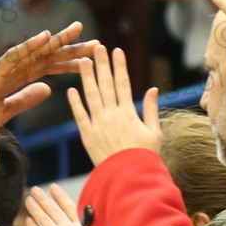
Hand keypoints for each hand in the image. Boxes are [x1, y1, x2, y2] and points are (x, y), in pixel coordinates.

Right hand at [0, 23, 96, 144]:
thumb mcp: (3, 113)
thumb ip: (24, 99)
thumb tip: (49, 89)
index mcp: (12, 81)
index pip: (45, 68)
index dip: (67, 63)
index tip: (90, 58)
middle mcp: (7, 71)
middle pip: (44, 57)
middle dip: (69, 49)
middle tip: (96, 42)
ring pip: (32, 52)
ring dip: (56, 41)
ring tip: (78, 31)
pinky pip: (12, 57)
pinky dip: (29, 46)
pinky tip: (46, 37)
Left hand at [66, 46, 160, 164]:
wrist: (130, 177)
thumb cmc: (145, 156)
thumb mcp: (154, 132)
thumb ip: (151, 109)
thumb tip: (152, 89)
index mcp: (129, 113)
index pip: (123, 83)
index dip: (119, 66)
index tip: (117, 51)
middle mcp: (113, 115)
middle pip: (106, 85)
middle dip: (102, 64)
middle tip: (97, 47)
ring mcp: (99, 124)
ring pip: (91, 96)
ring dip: (87, 77)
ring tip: (83, 61)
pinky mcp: (88, 135)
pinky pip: (80, 116)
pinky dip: (75, 103)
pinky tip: (71, 90)